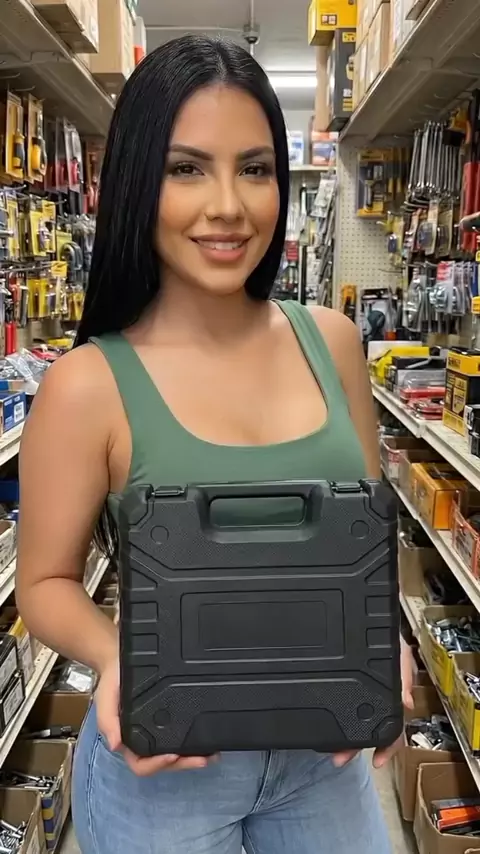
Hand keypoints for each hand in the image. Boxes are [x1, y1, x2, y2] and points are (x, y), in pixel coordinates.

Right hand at [95, 657, 214, 775]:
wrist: (121, 660)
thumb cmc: (112, 681)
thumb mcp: (105, 698)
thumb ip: (107, 720)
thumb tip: (115, 745)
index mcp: (128, 740)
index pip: (142, 764)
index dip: (157, 764)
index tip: (174, 756)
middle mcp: (145, 740)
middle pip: (165, 763)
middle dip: (185, 764)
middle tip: (204, 759)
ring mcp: (159, 732)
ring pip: (176, 754)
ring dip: (193, 757)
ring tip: (212, 753)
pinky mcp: (171, 720)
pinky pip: (182, 736)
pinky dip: (196, 741)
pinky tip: (209, 739)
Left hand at [333, 636, 415, 768]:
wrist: (368, 619)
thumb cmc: (388, 636)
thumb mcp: (400, 651)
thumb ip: (404, 672)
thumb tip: (408, 703)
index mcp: (393, 694)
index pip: (394, 726)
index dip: (389, 745)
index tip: (378, 762)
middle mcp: (377, 699)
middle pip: (369, 731)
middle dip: (356, 748)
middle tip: (340, 758)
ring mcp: (361, 696)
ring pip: (354, 724)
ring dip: (344, 740)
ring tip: (331, 751)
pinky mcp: (345, 688)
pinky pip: (342, 709)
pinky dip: (335, 721)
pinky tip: (325, 727)